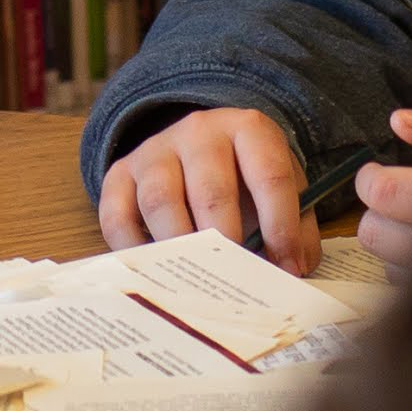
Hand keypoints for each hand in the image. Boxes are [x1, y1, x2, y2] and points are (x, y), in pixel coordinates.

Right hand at [99, 106, 317, 269]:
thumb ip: (295, 229)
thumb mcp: (283, 191)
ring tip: (195, 281)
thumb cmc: (247, 180)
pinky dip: (131, 249)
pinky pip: (116, 214)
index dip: (280, 225)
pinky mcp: (120, 172)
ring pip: (159, 200)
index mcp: (249, 129)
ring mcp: (155, 150)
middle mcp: (199, 131)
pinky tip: (152, 272)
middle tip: (235, 280)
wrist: (200, 148)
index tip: (287, 267)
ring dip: (178, 246)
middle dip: (225, 240)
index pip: (269, 175)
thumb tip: (290, 273)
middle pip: (210, 189)